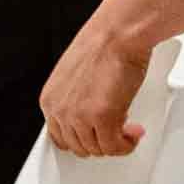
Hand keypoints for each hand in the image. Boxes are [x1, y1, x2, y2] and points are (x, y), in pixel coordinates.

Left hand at [40, 14, 149, 158]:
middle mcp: (61, 110)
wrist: (118, 33)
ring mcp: (80, 116)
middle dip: (100, 141)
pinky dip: (127, 144)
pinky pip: (115, 147)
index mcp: (50, 99)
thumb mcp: (74, 76)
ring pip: (98, 150)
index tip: (95, 136)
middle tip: (116, 130)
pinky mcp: (103, 118)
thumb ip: (73, 99)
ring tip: (127, 128)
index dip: (82, 139)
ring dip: (116, 142)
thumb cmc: (102, 45)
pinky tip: (134, 132)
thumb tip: (86, 116)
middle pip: (79, 147)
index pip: (59, 137)